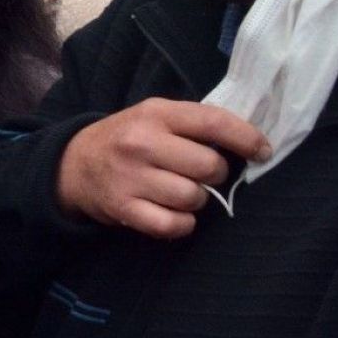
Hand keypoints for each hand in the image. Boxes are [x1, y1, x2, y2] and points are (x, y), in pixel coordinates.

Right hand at [56, 98, 270, 238]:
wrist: (75, 164)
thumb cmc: (127, 138)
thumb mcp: (154, 116)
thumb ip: (193, 124)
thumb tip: (247, 142)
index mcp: (156, 113)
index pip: (214, 123)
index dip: (246, 138)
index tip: (263, 151)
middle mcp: (142, 143)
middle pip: (208, 167)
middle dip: (214, 174)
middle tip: (201, 173)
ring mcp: (131, 177)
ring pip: (193, 197)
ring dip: (196, 199)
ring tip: (181, 191)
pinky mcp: (123, 207)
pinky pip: (172, 224)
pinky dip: (182, 224)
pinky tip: (175, 214)